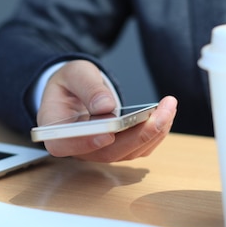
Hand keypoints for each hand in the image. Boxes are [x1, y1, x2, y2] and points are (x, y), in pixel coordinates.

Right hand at [37, 60, 176, 161]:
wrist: (76, 90)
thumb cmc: (71, 83)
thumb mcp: (75, 74)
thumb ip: (87, 87)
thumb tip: (106, 106)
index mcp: (56, 130)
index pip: (64, 145)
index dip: (85, 143)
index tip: (107, 133)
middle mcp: (79, 147)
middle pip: (107, 152)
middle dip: (138, 134)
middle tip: (161, 113)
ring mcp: (100, 151)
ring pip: (128, 152)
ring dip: (153, 132)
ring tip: (169, 106)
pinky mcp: (119, 149)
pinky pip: (139, 148)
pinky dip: (156, 132)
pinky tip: (166, 112)